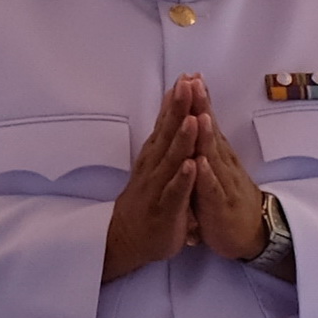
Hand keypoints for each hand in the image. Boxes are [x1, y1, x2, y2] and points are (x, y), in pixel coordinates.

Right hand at [100, 79, 203, 278]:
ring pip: (171, 160)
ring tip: (191, 118)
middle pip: (168, 134)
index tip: (186, 77)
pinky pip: (175, 193)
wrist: (126, 240)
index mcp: (155, 157)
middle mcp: (154, 168)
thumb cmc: (147, 202)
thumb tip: (176, 113)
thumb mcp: (156, 168)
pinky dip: (182, 179)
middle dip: (178, 109)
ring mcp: (158, 188)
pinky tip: (190, 165)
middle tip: (187, 84)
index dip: (176, 101)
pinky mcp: (164, 210)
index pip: (166, 124)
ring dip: (181, 139)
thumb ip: (166, 143)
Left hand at [183, 84, 272, 265]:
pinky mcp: (221, 205)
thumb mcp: (216, 168)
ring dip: (205, 135)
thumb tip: (198, 119)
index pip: (207, 122)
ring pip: (213, 156)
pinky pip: (212, 189)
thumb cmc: (228, 200)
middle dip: (201, 106)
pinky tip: (199, 163)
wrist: (254, 234)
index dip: (199, 100)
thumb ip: (207, 146)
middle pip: (211, 131)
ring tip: (198, 114)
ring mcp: (224, 183)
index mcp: (218, 155)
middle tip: (194, 81)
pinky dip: (206, 176)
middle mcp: (222, 164)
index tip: (190, 76)